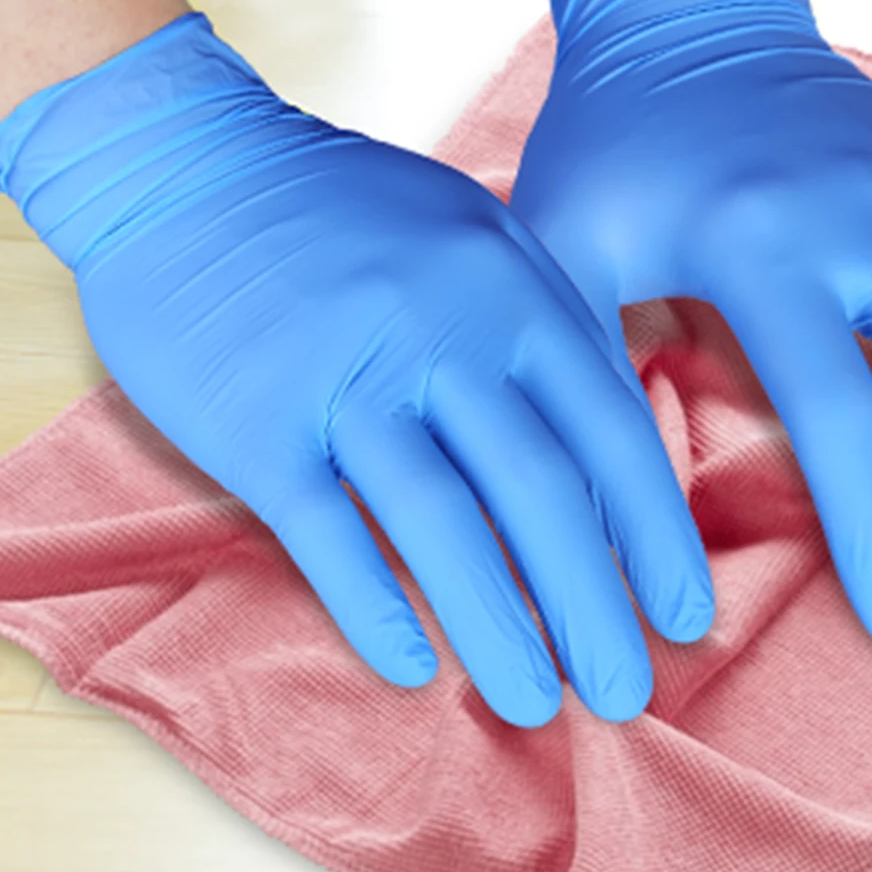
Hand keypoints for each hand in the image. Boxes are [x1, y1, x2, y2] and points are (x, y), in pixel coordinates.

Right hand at [0, 11, 714, 725]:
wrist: (186, 165)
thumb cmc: (341, 207)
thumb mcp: (469, 228)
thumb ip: (542, 319)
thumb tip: (605, 441)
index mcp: (504, 286)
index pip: (607, 427)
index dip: (654, 532)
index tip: (685, 616)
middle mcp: (438, 332)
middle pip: (538, 490)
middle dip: (592, 604)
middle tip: (627, 692)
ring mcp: (345, 377)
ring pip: (440, 523)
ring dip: (494, 627)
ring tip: (534, 706)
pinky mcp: (257, 421)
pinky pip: (324, 532)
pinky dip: (370, 607)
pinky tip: (409, 669)